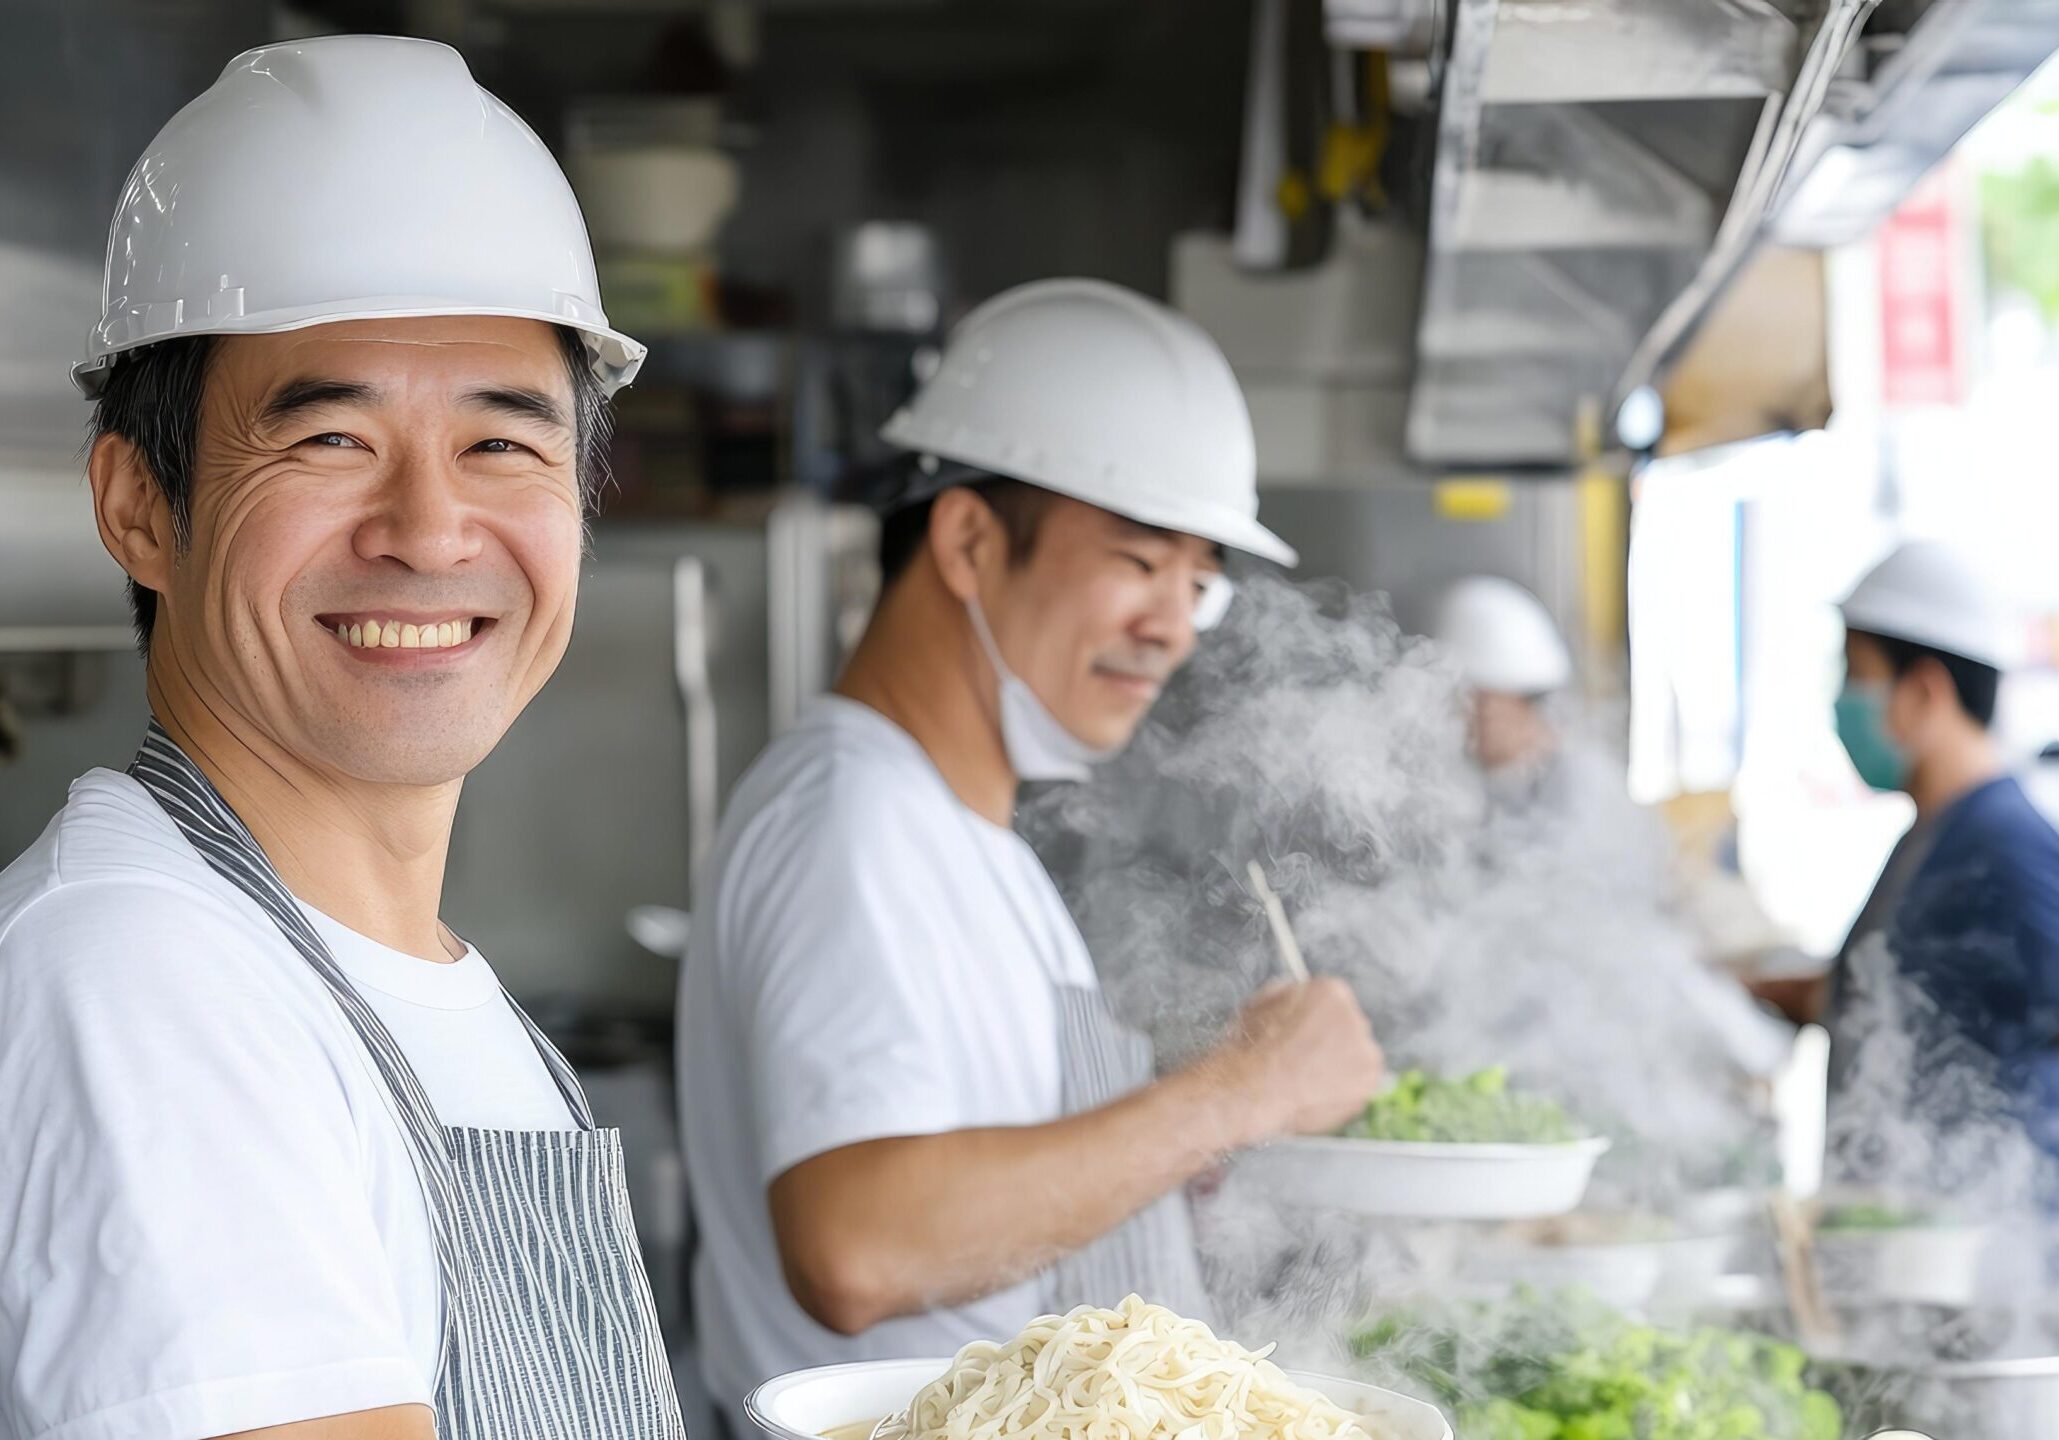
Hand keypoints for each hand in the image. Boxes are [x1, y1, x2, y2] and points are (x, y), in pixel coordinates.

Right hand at [1206, 977, 1384, 1141]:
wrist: (1256, 1089)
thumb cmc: (1252, 1049)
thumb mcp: (1260, 1004)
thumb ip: (1288, 995)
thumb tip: (1295, 998)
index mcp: (1331, 992)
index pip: (1331, 1001)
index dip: (1313, 1020)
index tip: (1303, 1035)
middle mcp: (1356, 1017)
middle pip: (1347, 1028)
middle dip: (1330, 1043)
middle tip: (1303, 1060)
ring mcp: (1366, 1051)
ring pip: (1355, 1057)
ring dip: (1337, 1067)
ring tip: (1306, 1081)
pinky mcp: (1368, 1082)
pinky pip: (1358, 1084)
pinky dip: (1341, 1091)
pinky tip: (1315, 1094)